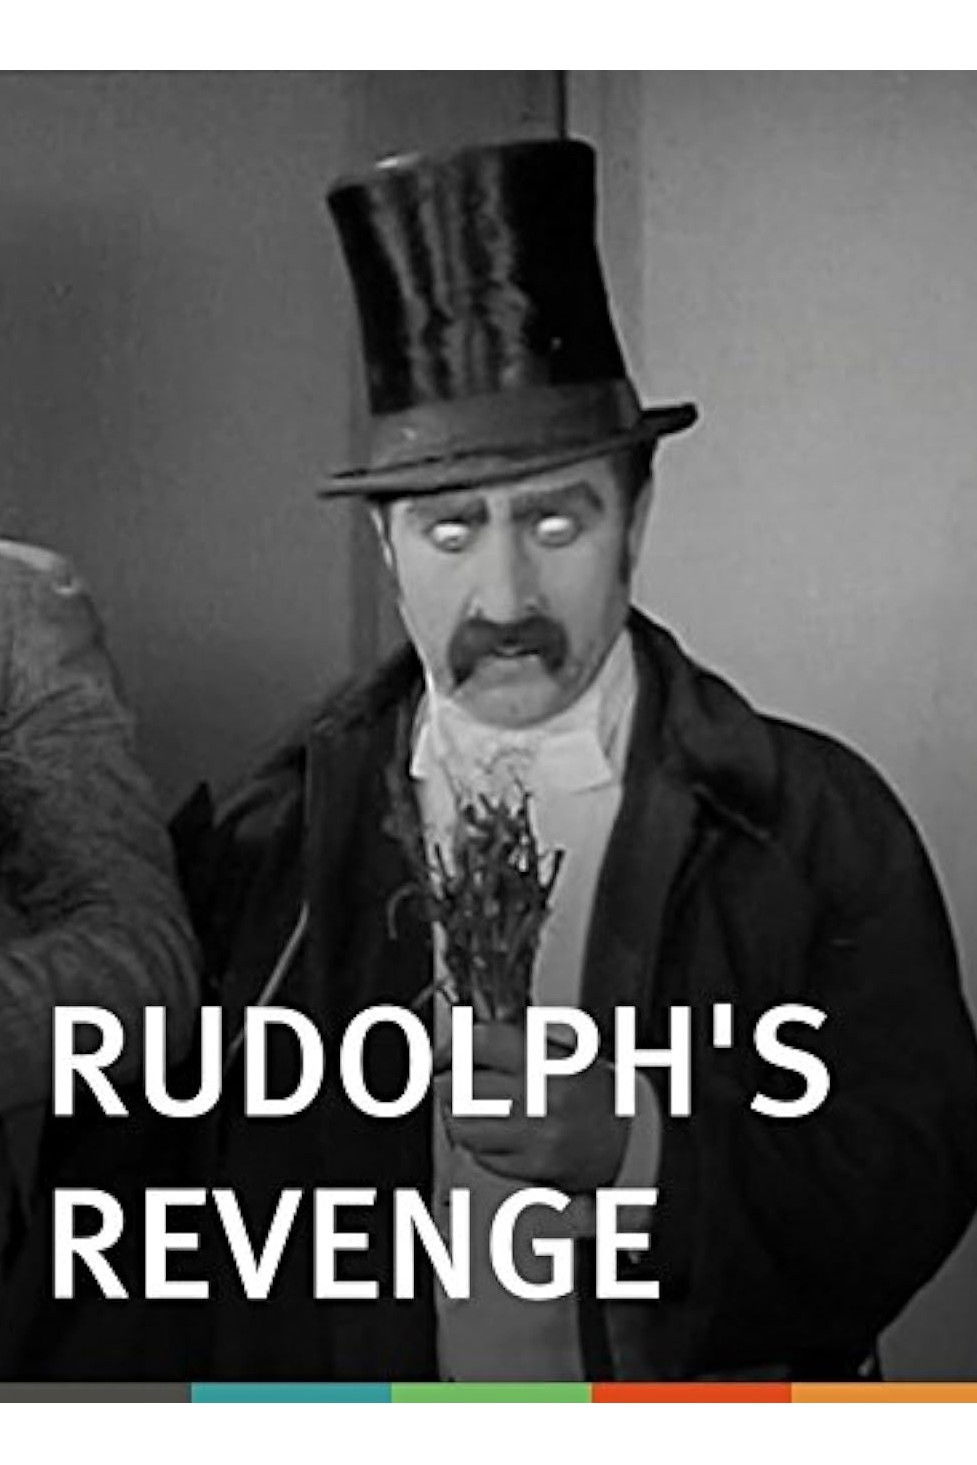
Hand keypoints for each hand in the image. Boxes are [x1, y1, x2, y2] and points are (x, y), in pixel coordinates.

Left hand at [434, 1020, 628, 1190]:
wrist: (630, 1137)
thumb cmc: (593, 1093)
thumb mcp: (562, 1053)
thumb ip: (515, 1043)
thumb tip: (464, 1040)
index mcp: (548, 1059)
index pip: (482, 1042)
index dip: (453, 1047)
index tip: (443, 1055)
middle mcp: (541, 1096)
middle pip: (463, 1086)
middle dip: (446, 1084)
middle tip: (447, 1082)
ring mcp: (536, 1135)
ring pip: (463, 1125)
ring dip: (454, 1116)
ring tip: (463, 1110)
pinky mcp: (533, 1167)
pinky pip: (482, 1156)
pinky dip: (476, 1146)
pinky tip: (489, 1135)